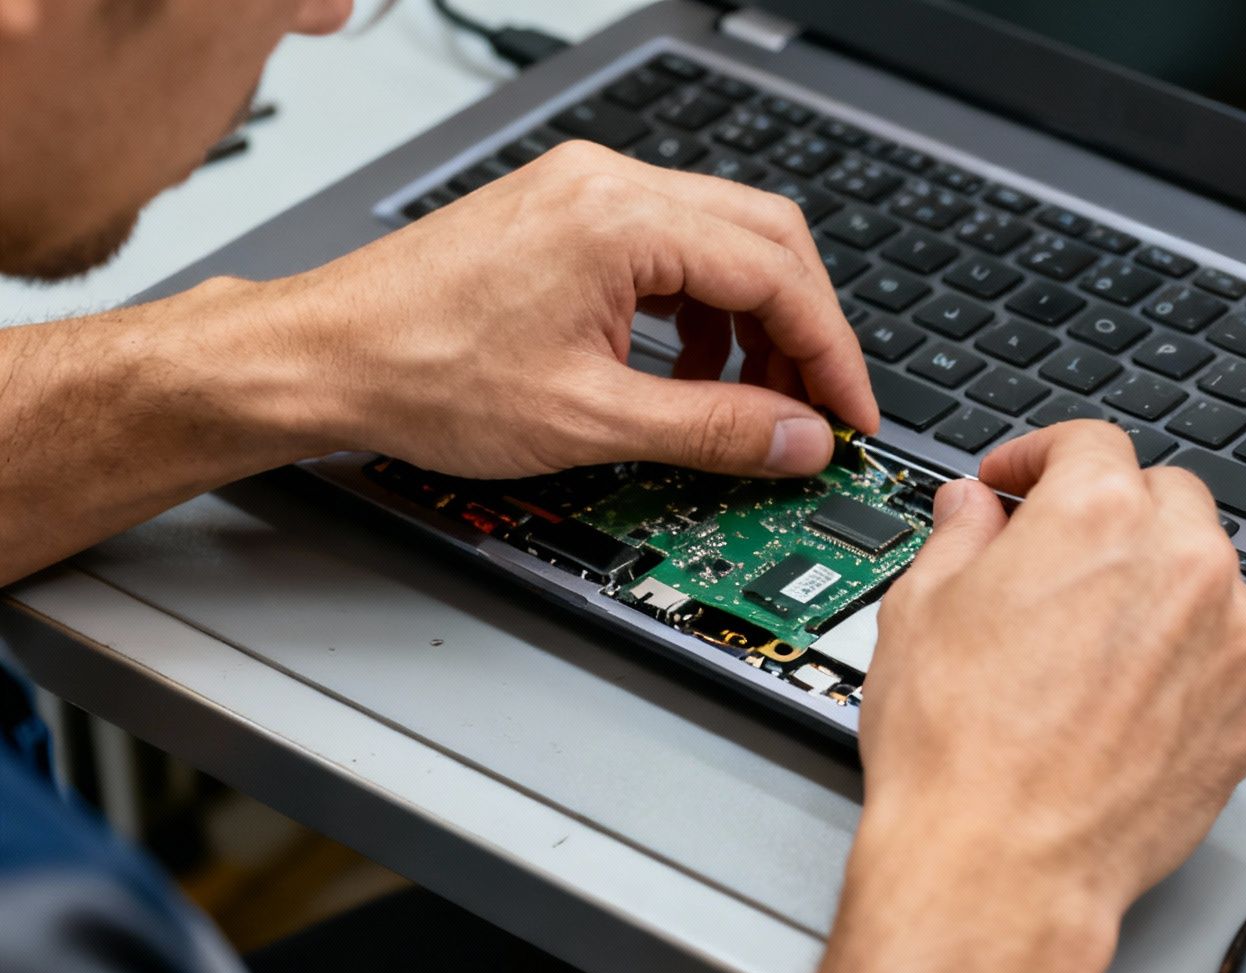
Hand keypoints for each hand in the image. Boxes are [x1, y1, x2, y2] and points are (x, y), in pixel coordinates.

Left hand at [254, 140, 873, 477]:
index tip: (850, 414)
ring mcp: (583, 190)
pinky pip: (671, 248)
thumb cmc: (420, 373)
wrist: (318, 357)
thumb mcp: (589, 421)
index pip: (774, 274)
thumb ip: (714, 429)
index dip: (830, 354)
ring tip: (753, 400)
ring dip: (754, 321)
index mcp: (621, 218)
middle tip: (818, 407)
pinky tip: (688, 368)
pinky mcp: (564, 213)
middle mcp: (607, 183)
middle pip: (766, 239)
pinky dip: (702, 309)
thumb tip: (797, 439)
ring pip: (721, 240)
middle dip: (805, 330)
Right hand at [855, 422, 1245, 919]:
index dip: (1042, 457)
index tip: (1020, 483)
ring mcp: (1230, 640)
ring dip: (1160, 586)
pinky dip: (1189, 661)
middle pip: (1166, 498)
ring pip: (1208, 577)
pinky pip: (1229, 656)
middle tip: (1062, 556)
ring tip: (1094, 640)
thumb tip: (970, 511)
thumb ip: (959, 536)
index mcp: (1098, 516)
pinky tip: (1129, 699)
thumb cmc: (957, 751)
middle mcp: (1182, 564)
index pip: (1089, 443)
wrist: (1004, 867)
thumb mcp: (921, 611)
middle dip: (1115, 513)